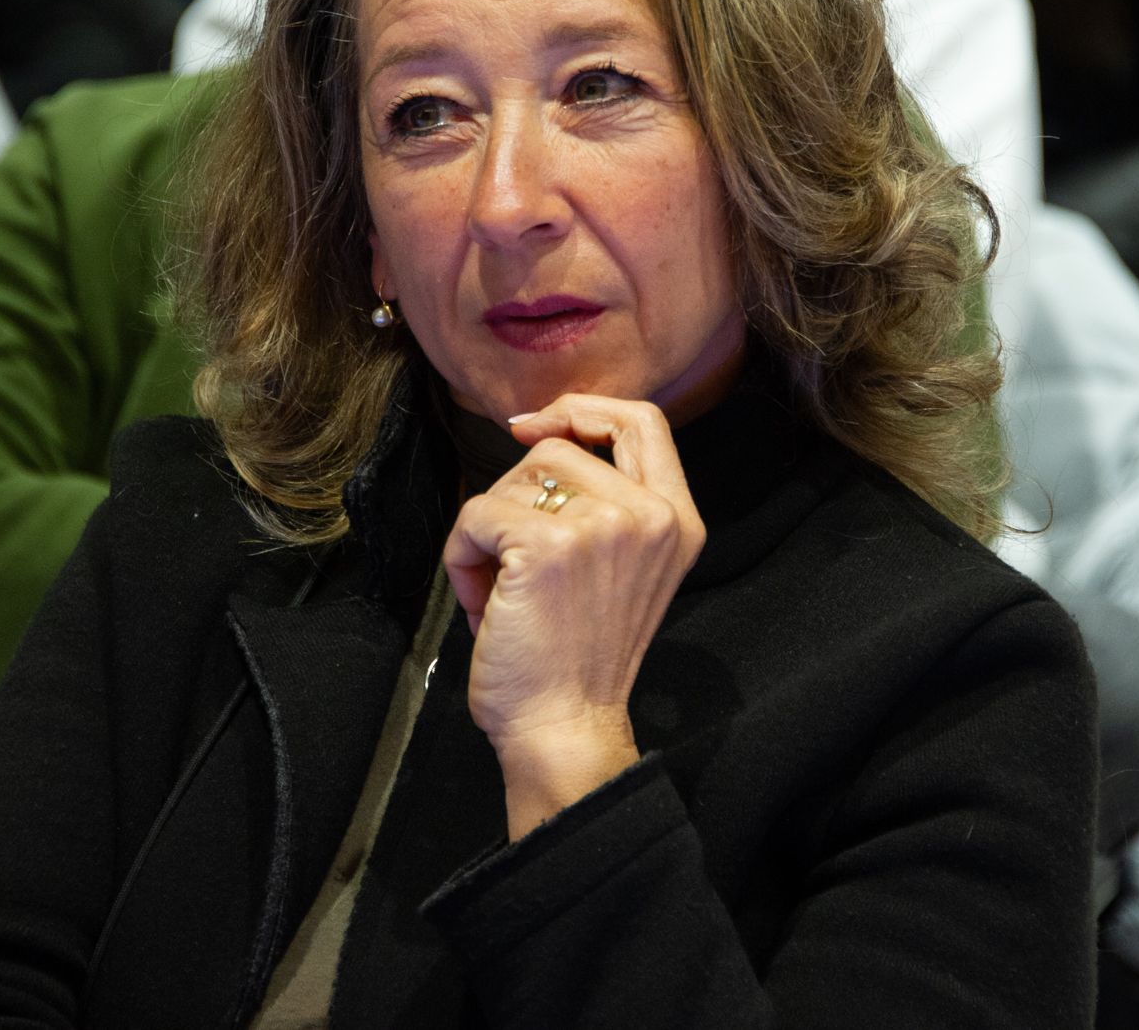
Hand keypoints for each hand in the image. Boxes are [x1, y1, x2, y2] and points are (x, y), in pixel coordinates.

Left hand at [443, 395, 705, 839]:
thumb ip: (608, 503)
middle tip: (511, 563)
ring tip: (498, 591)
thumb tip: (544, 434)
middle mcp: (651, 517)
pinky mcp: (549, 544)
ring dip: (487, 531)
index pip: (642, 421)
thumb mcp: (623, 567)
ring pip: (515, 480)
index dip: (582, 410)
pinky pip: (477, 515)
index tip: (536, 428)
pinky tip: (480, 602)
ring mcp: (605, 526)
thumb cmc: (577, 657)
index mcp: (678, 520)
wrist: (565, 728)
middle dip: (516, 498)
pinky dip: (461, 555)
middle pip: (559, 449)